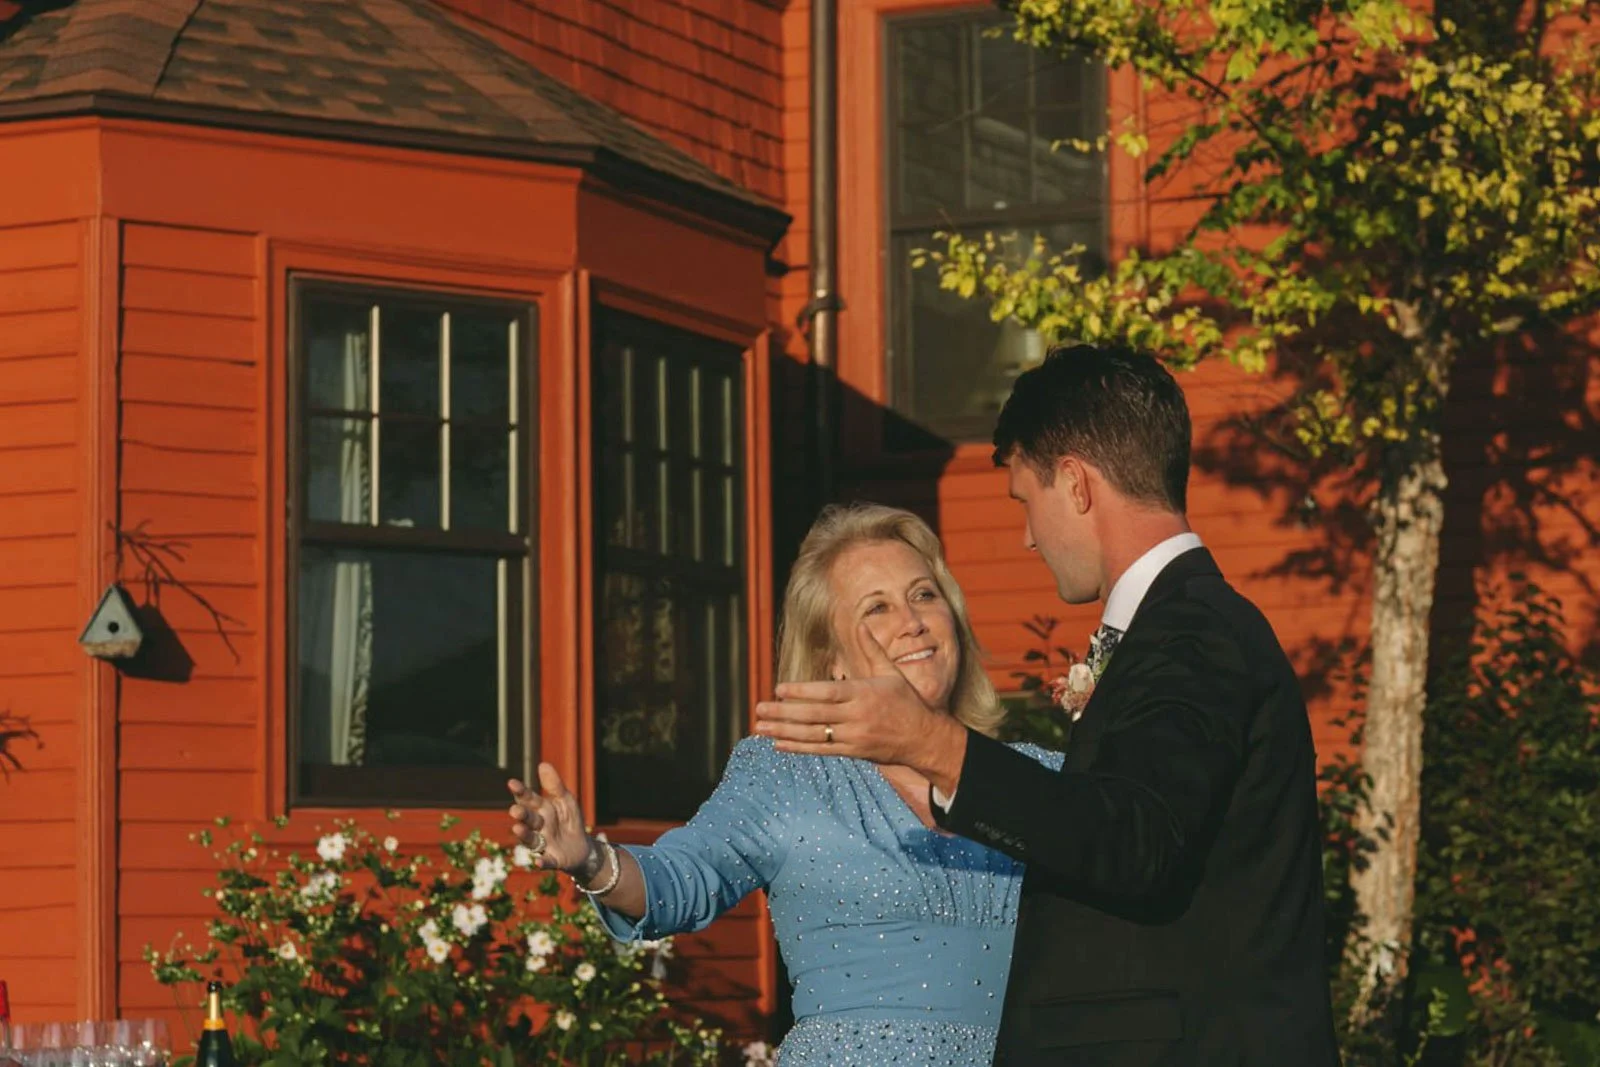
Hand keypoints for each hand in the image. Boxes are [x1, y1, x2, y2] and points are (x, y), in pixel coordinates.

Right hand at [507, 763, 595, 874]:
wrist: (583, 847)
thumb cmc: (570, 820)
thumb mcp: (566, 800)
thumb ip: (554, 785)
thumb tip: (543, 764)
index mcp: (541, 810)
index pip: (528, 799)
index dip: (520, 792)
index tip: (512, 783)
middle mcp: (537, 827)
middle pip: (527, 819)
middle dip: (521, 814)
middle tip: (515, 810)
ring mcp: (543, 843)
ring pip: (530, 839)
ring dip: (524, 835)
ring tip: (518, 828)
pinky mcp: (552, 859)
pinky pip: (546, 861)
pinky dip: (541, 862)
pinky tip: (537, 862)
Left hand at [754, 621, 967, 788]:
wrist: (924, 738)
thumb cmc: (907, 702)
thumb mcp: (891, 672)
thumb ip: (872, 649)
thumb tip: (861, 623)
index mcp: (864, 693)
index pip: (827, 692)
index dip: (802, 691)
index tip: (779, 689)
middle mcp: (856, 716)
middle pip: (814, 715)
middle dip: (784, 713)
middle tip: (758, 709)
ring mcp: (854, 737)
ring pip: (813, 735)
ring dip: (784, 731)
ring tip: (760, 727)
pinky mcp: (853, 752)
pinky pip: (821, 751)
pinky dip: (799, 747)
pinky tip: (779, 743)